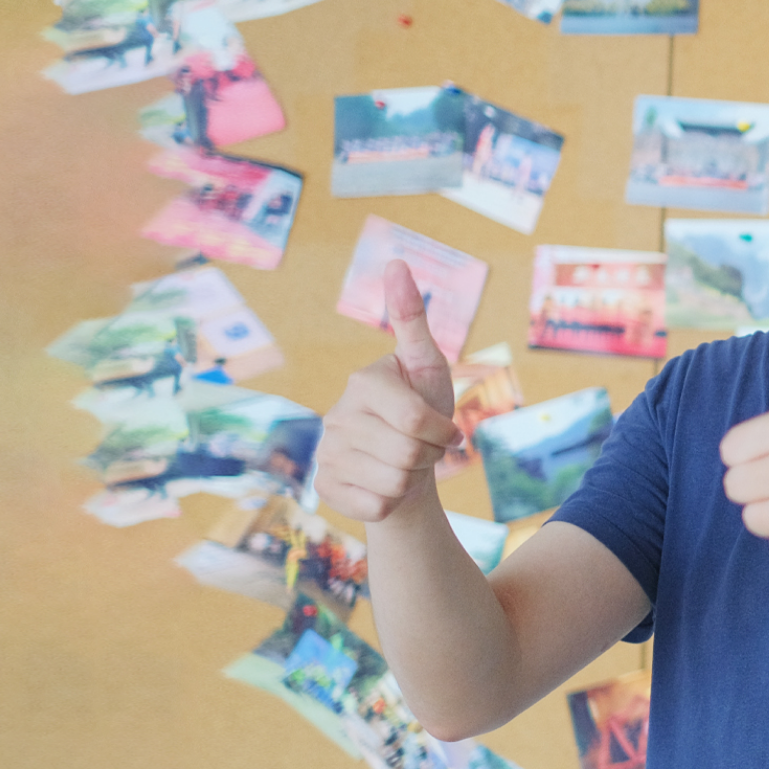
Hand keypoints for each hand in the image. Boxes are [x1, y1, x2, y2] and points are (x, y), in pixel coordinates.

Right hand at [316, 260, 464, 522]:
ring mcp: (325, 452)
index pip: (417, 421)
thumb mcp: (427, 364)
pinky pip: (374, 507)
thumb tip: (395, 261)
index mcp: (363, 381)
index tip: (445, 429)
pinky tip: (384, 487)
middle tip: (424, 448)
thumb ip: (411, 318)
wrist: (408, 467)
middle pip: (406, 453)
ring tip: (406, 464)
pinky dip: (392, 502)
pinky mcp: (323, 487)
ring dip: (412, 479)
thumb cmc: (423, 410)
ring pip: (392, 482)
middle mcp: (335, 414)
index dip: (442, 433)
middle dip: (429, 456)